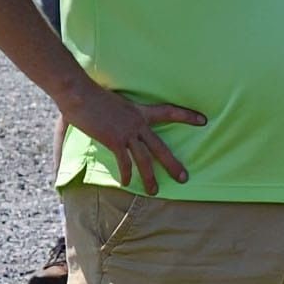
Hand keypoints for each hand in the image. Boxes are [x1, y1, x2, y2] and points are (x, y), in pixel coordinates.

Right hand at [58, 82, 205, 195]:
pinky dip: (125, 174)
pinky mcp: (114, 139)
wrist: (80, 92)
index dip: (187, 116)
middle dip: (173, 164)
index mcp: (140, 111)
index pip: (169, 111)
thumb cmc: (91, 94)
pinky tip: (126, 183)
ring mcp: (127, 132)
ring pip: (144, 160)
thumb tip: (109, 118)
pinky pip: (124, 161)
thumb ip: (114, 114)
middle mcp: (138, 123)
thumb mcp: (112, 102)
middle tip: (184, 178)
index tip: (203, 120)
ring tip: (155, 191)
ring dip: (150, 177)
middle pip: (161, 148)